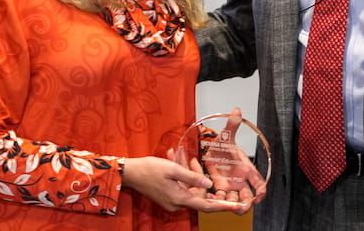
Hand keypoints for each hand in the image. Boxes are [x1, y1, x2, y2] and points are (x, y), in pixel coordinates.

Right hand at [122, 155, 244, 213]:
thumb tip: (208, 183)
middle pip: (197, 192)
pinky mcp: (168, 195)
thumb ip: (192, 176)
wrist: (129, 172)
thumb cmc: (149, 169)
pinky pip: (180, 185)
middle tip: (193, 160)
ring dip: (187, 171)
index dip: (221, 206)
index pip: (205, 205)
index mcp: (179, 198)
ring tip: (178, 156)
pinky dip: (181, 173)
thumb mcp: (172, 169)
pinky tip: (174, 158)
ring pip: (188, 186)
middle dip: (198, 175)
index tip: (234, 206)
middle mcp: (176, 203)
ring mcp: (172, 200)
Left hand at [184, 107, 267, 212]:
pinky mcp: (220, 188)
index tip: (258, 196)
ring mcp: (231, 186)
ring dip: (230, 205)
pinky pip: (220, 199)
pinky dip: (216, 201)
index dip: (261, 192)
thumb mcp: (227, 136)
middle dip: (246, 204)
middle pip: (248, 198)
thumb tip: (236, 110)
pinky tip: (210, 198)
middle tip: (240, 206)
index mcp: (247, 170)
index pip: (259, 184)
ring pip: (234, 202)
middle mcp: (241, 181)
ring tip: (223, 203)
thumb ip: (232, 125)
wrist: (211, 150)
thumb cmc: (224, 145)